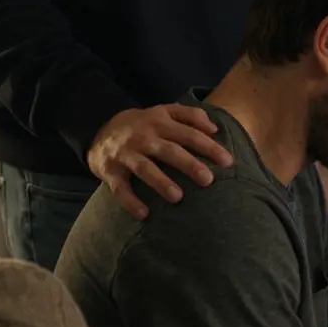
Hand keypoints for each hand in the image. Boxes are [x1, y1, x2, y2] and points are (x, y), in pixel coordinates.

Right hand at [87, 104, 233, 219]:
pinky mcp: (111, 170)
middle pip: (170, 151)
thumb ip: (191, 115)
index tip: (228, 162)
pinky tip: (144, 214)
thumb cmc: (143, 125)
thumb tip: (215, 128)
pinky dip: (130, 201)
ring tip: (178, 197)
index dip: (209, 147)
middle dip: (190, 165)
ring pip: (145, 169)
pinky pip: (120, 188)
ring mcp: (126, 154)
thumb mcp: (164, 111)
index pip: (189, 134)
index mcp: (160, 123)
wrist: (100, 128)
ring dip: (161, 183)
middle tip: (208, 180)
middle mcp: (143, 137)